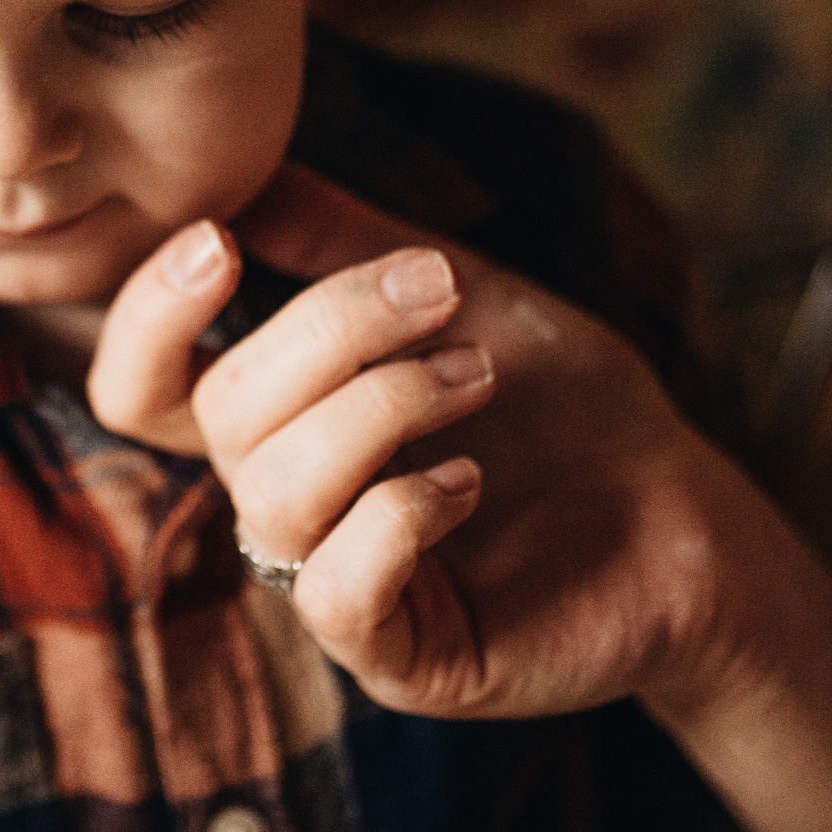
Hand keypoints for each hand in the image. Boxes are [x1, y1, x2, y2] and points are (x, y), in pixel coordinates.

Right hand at [87, 164, 744, 720]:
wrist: (688, 505)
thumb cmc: (565, 403)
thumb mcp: (458, 292)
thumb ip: (346, 240)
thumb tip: (247, 173)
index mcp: (279, 422)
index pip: (143, 386)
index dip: (150, 316)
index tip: (222, 241)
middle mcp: (286, 505)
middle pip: (225, 414)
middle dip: (331, 332)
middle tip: (443, 292)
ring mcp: (333, 587)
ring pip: (274, 494)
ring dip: (380, 408)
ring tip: (476, 375)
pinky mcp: (398, 658)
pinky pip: (336, 592)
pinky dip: (399, 515)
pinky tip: (472, 481)